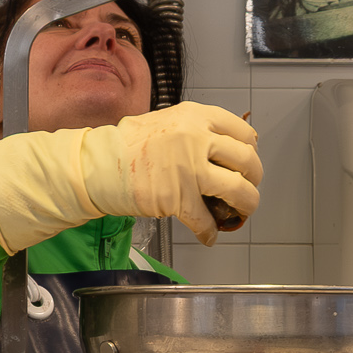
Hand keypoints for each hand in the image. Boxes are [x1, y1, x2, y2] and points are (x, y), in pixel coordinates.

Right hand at [80, 103, 262, 244]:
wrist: (97, 164)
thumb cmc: (127, 144)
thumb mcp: (168, 121)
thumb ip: (196, 130)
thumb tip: (224, 145)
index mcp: (196, 116)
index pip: (243, 131)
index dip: (251, 149)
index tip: (249, 159)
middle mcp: (197, 139)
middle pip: (247, 161)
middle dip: (254, 179)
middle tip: (248, 187)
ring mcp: (189, 169)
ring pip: (238, 191)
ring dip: (246, 205)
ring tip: (240, 212)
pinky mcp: (177, 197)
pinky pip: (205, 219)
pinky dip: (209, 231)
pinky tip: (208, 235)